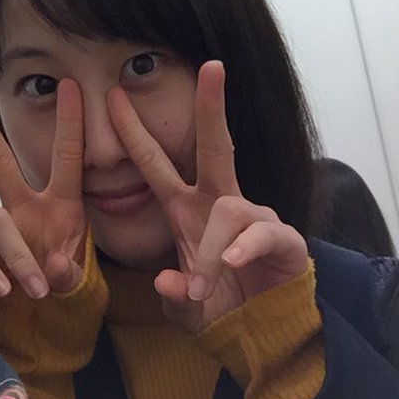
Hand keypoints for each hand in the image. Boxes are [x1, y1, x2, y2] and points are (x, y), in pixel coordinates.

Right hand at [0, 81, 87, 298]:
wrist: (42, 320)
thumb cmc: (61, 282)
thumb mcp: (76, 278)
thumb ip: (68, 273)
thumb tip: (52, 266)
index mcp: (60, 203)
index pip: (66, 157)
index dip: (70, 122)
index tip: (70, 84)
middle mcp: (24, 207)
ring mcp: (0, 230)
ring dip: (18, 254)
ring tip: (38, 287)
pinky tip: (6, 289)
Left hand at [107, 60, 308, 330]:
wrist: (263, 332)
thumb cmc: (219, 306)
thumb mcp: (185, 308)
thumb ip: (173, 297)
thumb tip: (166, 282)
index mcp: (186, 208)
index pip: (155, 163)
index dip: (134, 132)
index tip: (115, 95)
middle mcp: (219, 202)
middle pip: (215, 144)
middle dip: (212, 105)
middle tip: (212, 66)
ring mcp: (253, 217)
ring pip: (228, 210)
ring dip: (211, 251)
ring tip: (204, 285)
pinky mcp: (282, 237)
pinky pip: (260, 232)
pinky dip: (242, 247)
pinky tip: (233, 263)